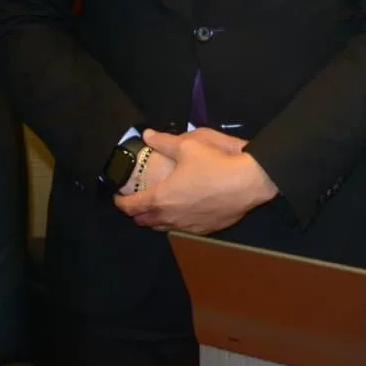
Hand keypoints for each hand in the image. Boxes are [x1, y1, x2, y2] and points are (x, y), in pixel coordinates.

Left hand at [114, 128, 276, 233]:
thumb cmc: (214, 164)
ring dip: (155, 219)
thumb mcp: (188, 146)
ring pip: (163, 228)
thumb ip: (164, 142)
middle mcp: (170, 216)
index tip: (118, 196)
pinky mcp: (204, 230)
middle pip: (144, 221)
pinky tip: (185, 211)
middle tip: (139, 201)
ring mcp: (187, 226)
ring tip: (159, 207)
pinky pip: (183, 228)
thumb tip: (147, 135)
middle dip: (137, 213)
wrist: (247, 182)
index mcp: (161, 197)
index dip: (120, 202)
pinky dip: (177, 221)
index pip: (131, 206)